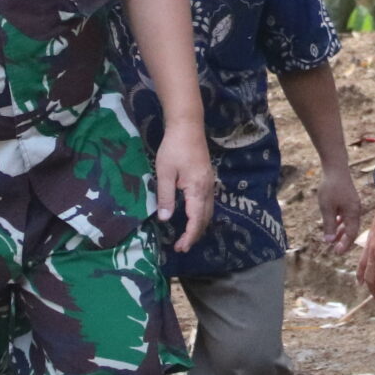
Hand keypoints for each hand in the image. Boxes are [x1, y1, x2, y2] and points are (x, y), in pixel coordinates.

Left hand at [157, 136, 215, 253]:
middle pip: (205, 219)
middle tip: (181, 247)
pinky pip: (207, 203)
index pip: (196, 221)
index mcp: (197, 190)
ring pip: (208, 211)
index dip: (189, 237)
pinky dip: (201, 215)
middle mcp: (207, 189)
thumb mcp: (164, 173)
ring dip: (199, 226)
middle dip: (195, 235)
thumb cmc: (174, 147)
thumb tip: (166, 219)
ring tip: (187, 236)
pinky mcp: (207, 178)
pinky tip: (192, 215)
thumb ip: (166, 197)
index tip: (180, 248)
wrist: (188, 126)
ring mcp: (209, 183)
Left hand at [316, 166, 364, 255]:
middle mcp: (355, 210)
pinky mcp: (349, 200)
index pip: (351, 234)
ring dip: (341, 232)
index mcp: (353, 213)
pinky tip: (334, 224)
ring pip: (348, 223)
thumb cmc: (331, 188)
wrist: (336, 168)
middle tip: (335, 250)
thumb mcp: (327, 208)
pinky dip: (340, 222)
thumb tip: (329, 241)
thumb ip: (329, 225)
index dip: (344, 245)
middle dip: (343, 240)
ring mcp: (353, 205)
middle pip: (351, 230)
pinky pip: (346, 215)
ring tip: (332, 240)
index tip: (337, 253)